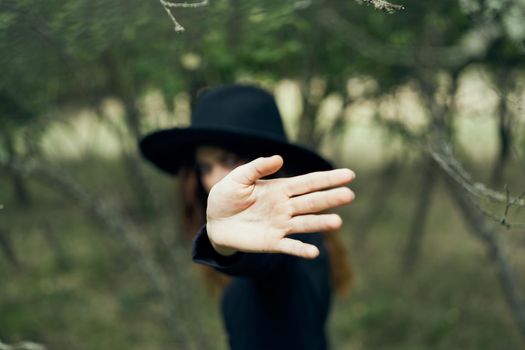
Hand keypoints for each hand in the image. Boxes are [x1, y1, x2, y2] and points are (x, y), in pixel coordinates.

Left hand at [206, 155, 354, 258]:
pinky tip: (314, 252)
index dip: (328, 179)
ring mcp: (280, 225)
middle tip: (349, 195)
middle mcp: (285, 207)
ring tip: (337, 222)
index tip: (349, 175)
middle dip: (330, 198)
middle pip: (312, 202)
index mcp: (280, 189)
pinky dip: (301, 250)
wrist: (214, 222)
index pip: (309, 182)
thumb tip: (279, 158)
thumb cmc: (227, 196)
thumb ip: (257, 167)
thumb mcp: (238, 177)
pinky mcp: (272, 242)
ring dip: (321, 223)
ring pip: (305, 223)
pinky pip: (289, 247)